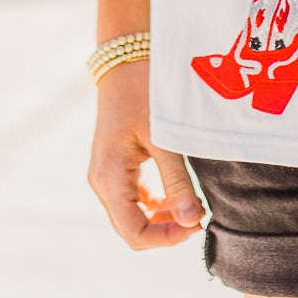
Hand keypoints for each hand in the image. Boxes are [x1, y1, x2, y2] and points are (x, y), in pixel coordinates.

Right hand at [87, 59, 204, 248]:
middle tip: (198, 215)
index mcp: (109, 178)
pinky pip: (129, 199)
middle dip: (164, 230)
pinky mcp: (111, 165)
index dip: (166, 238)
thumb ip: (178, 182)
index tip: (196, 223)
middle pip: (130, 229)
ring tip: (189, 204)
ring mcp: (103, 174)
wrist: (125, 59)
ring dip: (159, 219)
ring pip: (129, 216)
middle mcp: (100, 181)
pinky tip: (174, 192)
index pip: (134, 233)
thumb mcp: (165, 137)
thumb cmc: (145, 93)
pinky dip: (152, 203)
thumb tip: (192, 221)